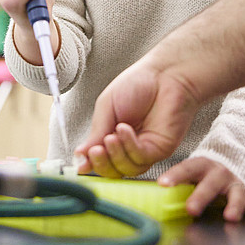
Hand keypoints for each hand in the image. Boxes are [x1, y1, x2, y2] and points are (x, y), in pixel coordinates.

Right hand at [74, 50, 199, 176]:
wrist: (165, 74)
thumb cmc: (137, 84)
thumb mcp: (106, 107)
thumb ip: (95, 133)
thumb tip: (79, 156)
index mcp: (113, 136)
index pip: (100, 159)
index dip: (90, 163)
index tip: (81, 161)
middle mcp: (129, 146)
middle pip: (112, 170)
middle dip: (101, 164)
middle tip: (95, 151)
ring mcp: (145, 149)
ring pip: (126, 169)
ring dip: (115, 155)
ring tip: (110, 137)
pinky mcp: (160, 149)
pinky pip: (141, 158)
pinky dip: (129, 146)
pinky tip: (124, 130)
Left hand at [159, 157, 244, 221]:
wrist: (228, 162)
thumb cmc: (202, 174)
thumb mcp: (190, 175)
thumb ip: (176, 186)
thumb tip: (152, 199)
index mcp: (200, 166)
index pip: (185, 169)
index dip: (174, 176)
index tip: (163, 185)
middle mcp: (218, 174)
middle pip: (210, 184)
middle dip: (201, 197)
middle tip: (191, 209)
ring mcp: (235, 184)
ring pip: (236, 194)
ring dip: (233, 206)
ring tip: (230, 217)